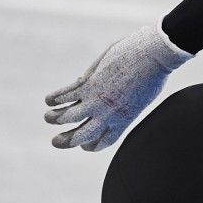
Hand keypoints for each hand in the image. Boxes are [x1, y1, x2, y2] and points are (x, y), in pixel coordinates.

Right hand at [45, 23, 191, 150]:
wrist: (153, 57)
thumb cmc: (151, 73)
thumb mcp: (138, 96)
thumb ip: (119, 100)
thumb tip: (100, 91)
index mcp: (122, 121)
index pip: (101, 143)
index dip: (89, 145)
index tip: (83, 143)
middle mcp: (107, 116)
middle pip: (80, 137)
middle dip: (65, 141)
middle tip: (55, 142)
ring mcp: (96, 101)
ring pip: (66, 117)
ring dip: (54, 118)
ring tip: (48, 117)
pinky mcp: (88, 84)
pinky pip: (65, 95)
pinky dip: (55, 98)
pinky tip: (50, 99)